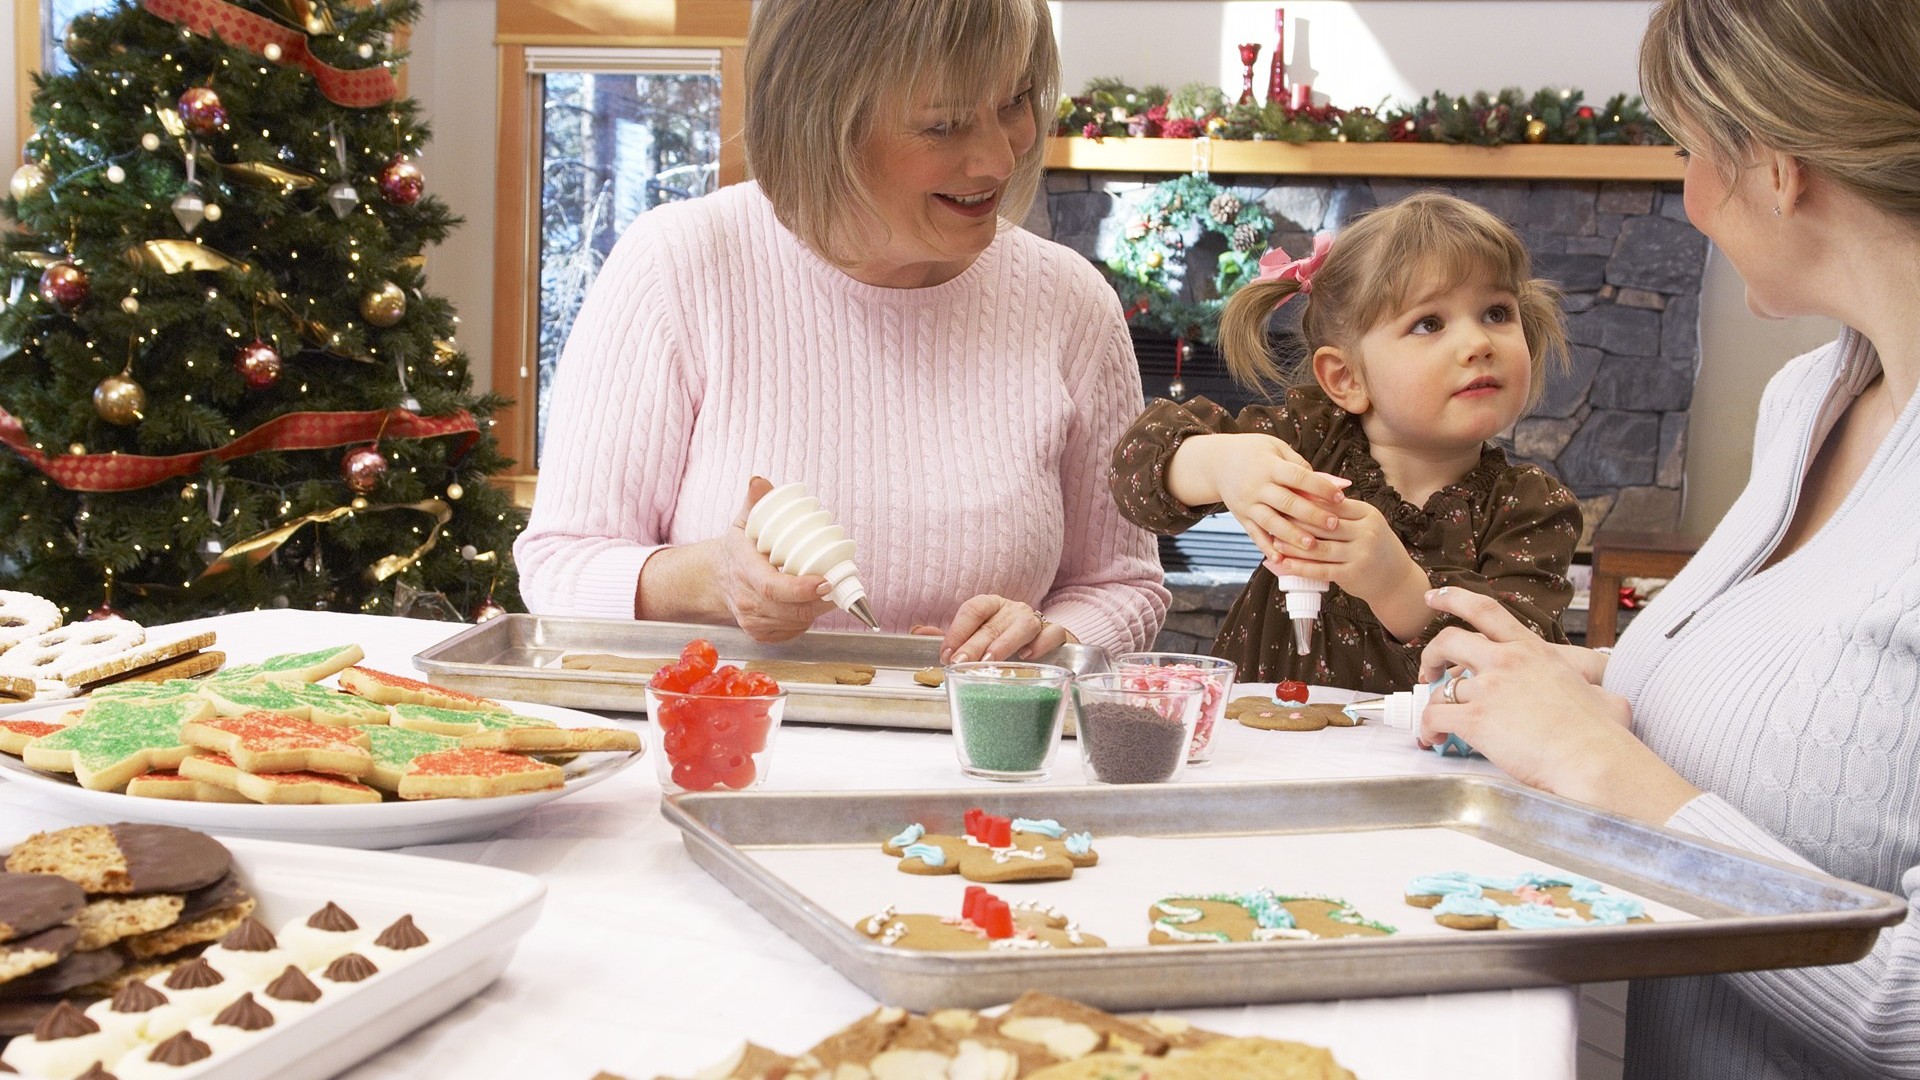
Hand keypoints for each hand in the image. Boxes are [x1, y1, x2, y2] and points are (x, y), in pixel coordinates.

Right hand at [716, 476, 834, 641]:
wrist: (716, 578)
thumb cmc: (737, 549)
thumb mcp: (743, 522)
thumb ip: (754, 502)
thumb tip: (760, 482)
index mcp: (744, 571)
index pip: (773, 587)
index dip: (802, 588)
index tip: (826, 580)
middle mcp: (746, 601)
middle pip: (790, 609)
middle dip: (820, 600)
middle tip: (839, 583)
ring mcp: (752, 621)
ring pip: (795, 622)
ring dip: (817, 610)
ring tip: (831, 591)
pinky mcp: (759, 634)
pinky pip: (791, 632)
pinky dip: (806, 621)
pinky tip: (812, 605)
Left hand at [922, 595, 1075, 663]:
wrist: (1044, 643)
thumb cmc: (1005, 640)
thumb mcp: (976, 637)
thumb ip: (951, 636)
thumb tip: (918, 630)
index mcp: (991, 606)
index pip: (973, 609)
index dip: (958, 629)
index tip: (946, 652)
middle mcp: (1012, 610)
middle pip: (993, 623)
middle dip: (974, 643)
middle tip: (960, 662)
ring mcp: (1035, 620)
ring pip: (1023, 625)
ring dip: (1005, 643)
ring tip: (990, 660)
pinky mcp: (1057, 634)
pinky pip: (1052, 633)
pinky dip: (1041, 643)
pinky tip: (1027, 656)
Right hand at [1167, 434, 1348, 562]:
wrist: (1217, 462)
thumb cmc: (1254, 452)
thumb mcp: (1276, 448)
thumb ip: (1301, 465)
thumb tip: (1333, 482)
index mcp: (1269, 466)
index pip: (1298, 477)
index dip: (1320, 487)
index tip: (1340, 497)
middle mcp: (1257, 486)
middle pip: (1287, 502)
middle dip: (1312, 515)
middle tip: (1334, 524)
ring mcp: (1247, 504)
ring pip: (1271, 522)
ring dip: (1292, 535)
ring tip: (1312, 546)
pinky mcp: (1241, 517)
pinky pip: (1254, 534)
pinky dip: (1266, 547)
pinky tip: (1280, 559)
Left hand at [1268, 497, 1408, 596]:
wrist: (1395, 579)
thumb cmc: (1372, 546)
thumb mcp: (1364, 522)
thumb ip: (1341, 511)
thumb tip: (1304, 494)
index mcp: (1367, 513)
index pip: (1332, 504)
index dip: (1307, 502)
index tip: (1284, 499)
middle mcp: (1366, 532)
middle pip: (1323, 524)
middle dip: (1296, 522)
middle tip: (1272, 518)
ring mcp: (1361, 554)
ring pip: (1319, 548)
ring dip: (1293, 545)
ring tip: (1274, 541)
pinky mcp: (1352, 574)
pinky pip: (1320, 569)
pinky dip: (1299, 567)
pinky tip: (1284, 563)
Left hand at [1416, 587, 1697, 821]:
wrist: (1593, 759)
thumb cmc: (1603, 735)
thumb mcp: (1605, 696)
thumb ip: (1596, 691)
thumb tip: (1614, 701)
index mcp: (1533, 650)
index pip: (1485, 610)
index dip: (1453, 598)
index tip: (1433, 597)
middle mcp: (1506, 661)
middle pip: (1448, 640)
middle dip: (1431, 654)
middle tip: (1429, 671)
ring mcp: (1489, 689)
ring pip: (1439, 688)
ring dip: (1432, 704)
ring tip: (1436, 724)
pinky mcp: (1476, 719)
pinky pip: (1434, 718)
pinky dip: (1427, 729)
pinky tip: (1433, 740)